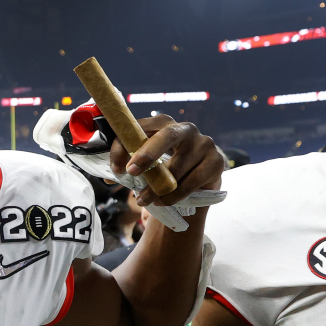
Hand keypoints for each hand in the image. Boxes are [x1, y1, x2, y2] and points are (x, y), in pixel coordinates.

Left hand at [109, 115, 223, 207]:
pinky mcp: (216, 162)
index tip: (116, 169)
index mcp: (164, 123)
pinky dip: (175, 195)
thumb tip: (108, 179)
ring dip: (157, 187)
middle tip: (131, 172)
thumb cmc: (168, 166)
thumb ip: (130, 166)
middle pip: (166, 136)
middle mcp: (185, 129)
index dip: (125, 146)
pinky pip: (192, 181)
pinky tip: (163, 201)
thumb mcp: (149, 163)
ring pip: (177, 166)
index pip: (140, 127)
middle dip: (147, 154)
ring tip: (143, 200)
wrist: (201, 178)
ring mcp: (204, 143)